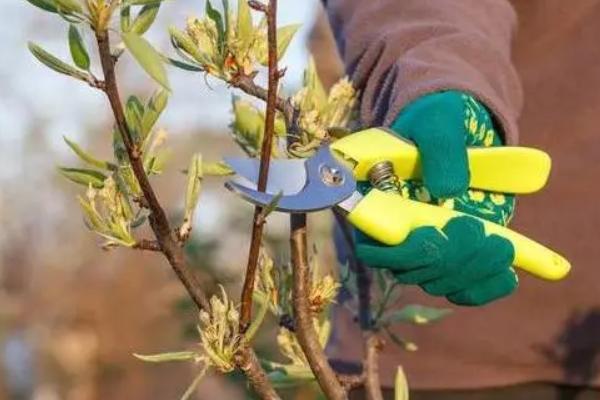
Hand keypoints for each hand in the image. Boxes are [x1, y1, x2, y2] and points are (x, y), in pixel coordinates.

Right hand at [355, 90, 517, 305]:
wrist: (455, 131)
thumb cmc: (435, 122)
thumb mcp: (438, 122)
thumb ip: (440, 149)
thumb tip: (450, 191)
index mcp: (376, 204)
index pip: (373, 246)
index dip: (400, 251)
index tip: (434, 233)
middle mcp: (396, 234)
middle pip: (410, 271)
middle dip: (447, 258)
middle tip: (476, 227)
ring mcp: (426, 249)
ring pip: (439, 282)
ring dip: (471, 270)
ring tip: (501, 244)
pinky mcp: (456, 256)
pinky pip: (465, 290)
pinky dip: (488, 285)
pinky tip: (509, 272)